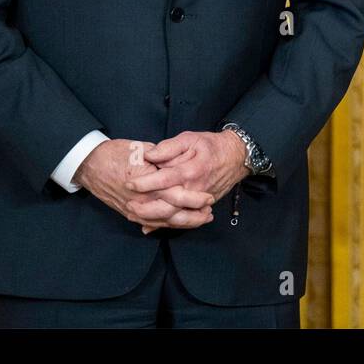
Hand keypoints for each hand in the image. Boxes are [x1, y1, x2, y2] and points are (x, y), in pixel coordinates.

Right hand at [73, 138, 214, 231]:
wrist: (90, 165)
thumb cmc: (116, 154)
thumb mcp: (142, 150)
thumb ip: (163, 159)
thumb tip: (180, 165)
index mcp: (146, 184)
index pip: (175, 196)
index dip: (194, 199)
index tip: (208, 198)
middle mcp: (141, 201)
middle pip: (172, 214)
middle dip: (193, 216)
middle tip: (209, 212)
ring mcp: (134, 210)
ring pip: (164, 222)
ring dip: (184, 222)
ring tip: (200, 219)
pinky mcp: (130, 213)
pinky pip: (152, 223)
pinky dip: (168, 225)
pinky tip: (179, 223)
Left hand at [126, 130, 249, 233]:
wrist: (236, 157)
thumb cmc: (211, 146)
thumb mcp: (190, 138)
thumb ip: (169, 147)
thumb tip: (150, 155)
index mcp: (191, 170)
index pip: (164, 179)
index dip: (145, 182)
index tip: (129, 184)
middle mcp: (195, 189)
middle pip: (167, 205)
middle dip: (145, 208)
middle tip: (127, 205)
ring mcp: (198, 201)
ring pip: (174, 216)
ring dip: (152, 218)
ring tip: (133, 215)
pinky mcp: (200, 207)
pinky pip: (181, 219)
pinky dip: (164, 224)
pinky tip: (149, 225)